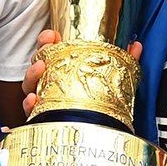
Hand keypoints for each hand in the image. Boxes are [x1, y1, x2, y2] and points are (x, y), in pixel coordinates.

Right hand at [21, 31, 141, 117]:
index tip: (52, 35)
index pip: (50, 50)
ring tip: (40, 69)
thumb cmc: (98, 99)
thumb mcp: (111, 76)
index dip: (48, 41)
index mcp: (64, 67)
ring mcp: (45, 98)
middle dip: (39, 53)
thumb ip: (123, 60)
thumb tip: (136, 45)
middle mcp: (51, 81)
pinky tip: (34, 99)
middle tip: (47, 49)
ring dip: (32, 75)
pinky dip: (30, 103)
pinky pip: (31, 110)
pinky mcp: (44, 116)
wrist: (98, 130)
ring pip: (31, 84)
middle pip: (38, 64)